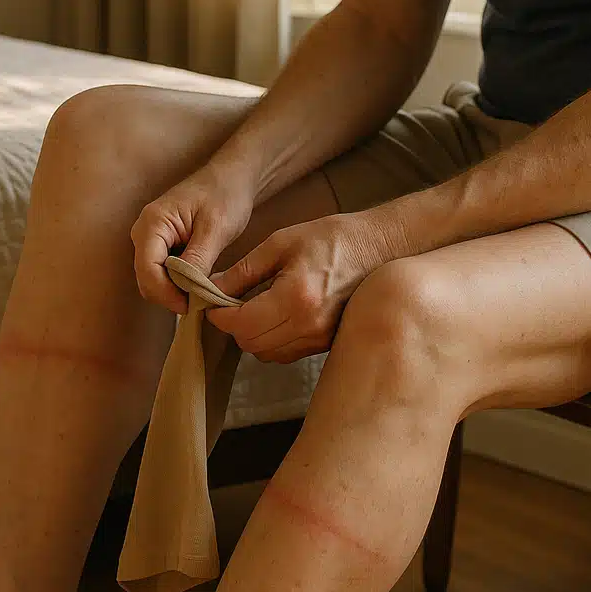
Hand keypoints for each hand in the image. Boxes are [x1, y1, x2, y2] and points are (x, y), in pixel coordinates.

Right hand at [131, 164, 255, 313]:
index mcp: (153, 224)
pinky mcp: (161, 248)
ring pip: (153, 280)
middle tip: (201, 303)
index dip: (167, 294)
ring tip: (202, 294)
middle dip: (170, 295)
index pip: (148, 270)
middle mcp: (144, 233)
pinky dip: (178, 285)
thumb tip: (186, 291)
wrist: (231, 178)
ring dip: (175, 292)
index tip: (192, 306)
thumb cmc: (225, 195)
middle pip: (146, 279)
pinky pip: (163, 274)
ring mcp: (150, 241)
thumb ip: (198, 260)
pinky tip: (198, 285)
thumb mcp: (216, 228)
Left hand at [207, 213, 389, 362]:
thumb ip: (243, 271)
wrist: (379, 247)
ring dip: (253, 335)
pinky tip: (277, 316)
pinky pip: (287, 353)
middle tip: (232, 303)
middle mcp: (309, 324)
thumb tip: (211, 289)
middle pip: (252, 344)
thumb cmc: (331, 238)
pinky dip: (273, 340)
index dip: (219, 315)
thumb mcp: (280, 243)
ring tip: (255, 308)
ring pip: (267, 354)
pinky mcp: (327, 342)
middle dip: (235, 325)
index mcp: (296, 297)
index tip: (212, 302)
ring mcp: (321, 337)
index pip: (242, 324)